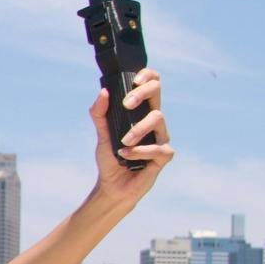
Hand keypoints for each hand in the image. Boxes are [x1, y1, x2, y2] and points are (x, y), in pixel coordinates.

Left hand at [91, 68, 174, 204]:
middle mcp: (153, 122)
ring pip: (158, 119)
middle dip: (142, 93)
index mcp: (141, 113)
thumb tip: (103, 92)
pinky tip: (126, 156)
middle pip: (158, 94)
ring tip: (123, 142)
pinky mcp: (165, 155)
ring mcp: (161, 137)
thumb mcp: (102, 135)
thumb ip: (99, 114)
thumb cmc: (111, 159)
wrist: (113, 187)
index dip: (148, 76)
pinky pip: (158, 147)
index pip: (151, 86)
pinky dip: (139, 151)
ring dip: (138, 129)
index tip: (135, 79)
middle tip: (127, 103)